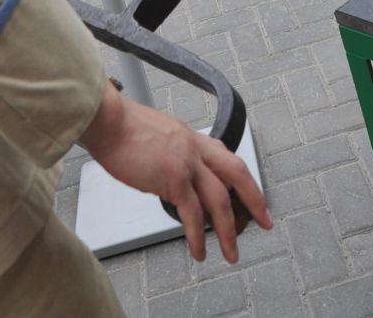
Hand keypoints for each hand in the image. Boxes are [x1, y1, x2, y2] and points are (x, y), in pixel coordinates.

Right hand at [78, 81, 271, 261]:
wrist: (106, 119)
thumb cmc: (119, 126)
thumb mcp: (154, 135)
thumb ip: (167, 152)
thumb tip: (165, 171)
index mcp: (190, 137)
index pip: (225, 157)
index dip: (241, 178)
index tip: (249, 193)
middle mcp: (194, 148)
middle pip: (237, 173)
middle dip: (255, 199)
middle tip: (265, 220)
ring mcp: (187, 163)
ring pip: (220, 201)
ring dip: (227, 231)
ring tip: (230, 253)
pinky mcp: (173, 178)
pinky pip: (193, 214)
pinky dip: (198, 236)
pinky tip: (198, 250)